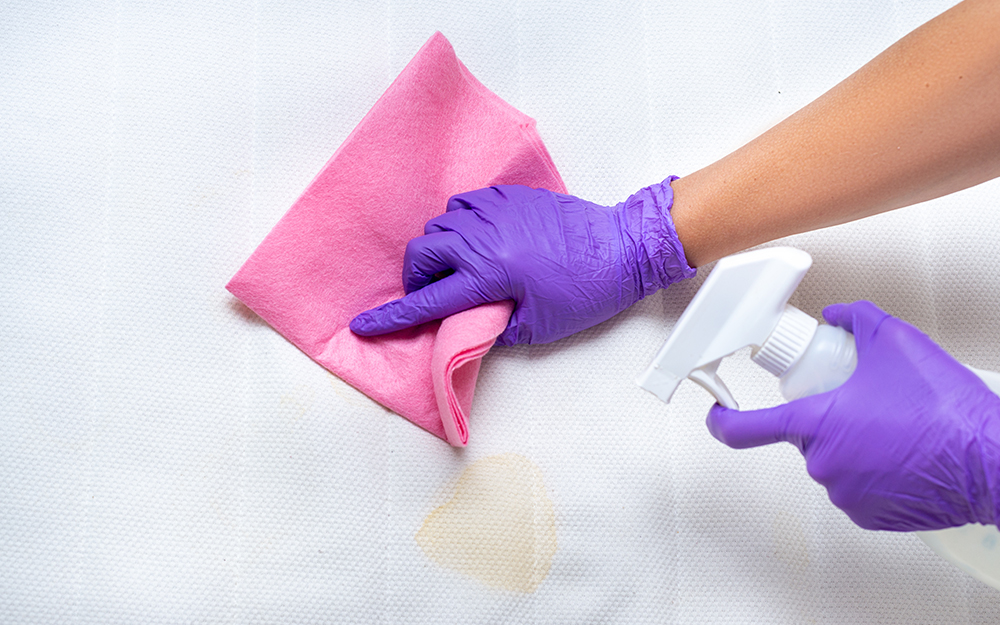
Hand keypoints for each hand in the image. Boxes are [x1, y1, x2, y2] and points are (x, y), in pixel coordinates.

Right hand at [350, 179, 694, 344]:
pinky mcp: (510, 197)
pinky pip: (465, 205)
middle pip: (421, 252)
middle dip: (416, 277)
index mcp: (488, 274)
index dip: (391, 317)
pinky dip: (459, 224)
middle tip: (432, 294)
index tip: (364, 326)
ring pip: (440, 224)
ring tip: (456, 268)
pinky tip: (476, 240)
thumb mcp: (537, 325)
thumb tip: (465, 327)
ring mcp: (495, 212)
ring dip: (438, 250)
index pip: (426, 301)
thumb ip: (492, 327)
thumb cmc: (586, 290)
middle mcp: (483, 238)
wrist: (621, 247)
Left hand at [707, 300, 999, 530]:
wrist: (991, 460)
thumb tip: (838, 315)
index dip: (723, 419)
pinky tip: (904, 455)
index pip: (745, 428)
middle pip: (806, 435)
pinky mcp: (870, 516)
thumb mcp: (896, 343)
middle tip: (868, 403)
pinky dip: (873, 472)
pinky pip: (857, 487)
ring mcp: (846, 494)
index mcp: (817, 424)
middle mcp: (823, 463)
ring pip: (834, 461)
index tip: (716, 413)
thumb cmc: (947, 411)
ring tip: (898, 429)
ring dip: (854, 445)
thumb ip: (856, 318)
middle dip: (831, 417)